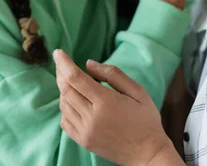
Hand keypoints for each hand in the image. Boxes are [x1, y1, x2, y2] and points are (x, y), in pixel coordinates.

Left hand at [53, 50, 181, 165]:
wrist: (148, 154)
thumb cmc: (146, 120)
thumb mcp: (137, 91)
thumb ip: (113, 74)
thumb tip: (88, 63)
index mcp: (105, 101)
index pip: (75, 77)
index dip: (64, 63)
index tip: (58, 53)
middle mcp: (92, 117)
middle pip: (66, 89)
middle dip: (61, 73)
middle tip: (61, 63)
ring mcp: (86, 131)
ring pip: (64, 104)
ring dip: (63, 90)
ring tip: (70, 82)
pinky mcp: (84, 141)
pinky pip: (65, 121)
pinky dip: (65, 108)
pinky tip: (73, 102)